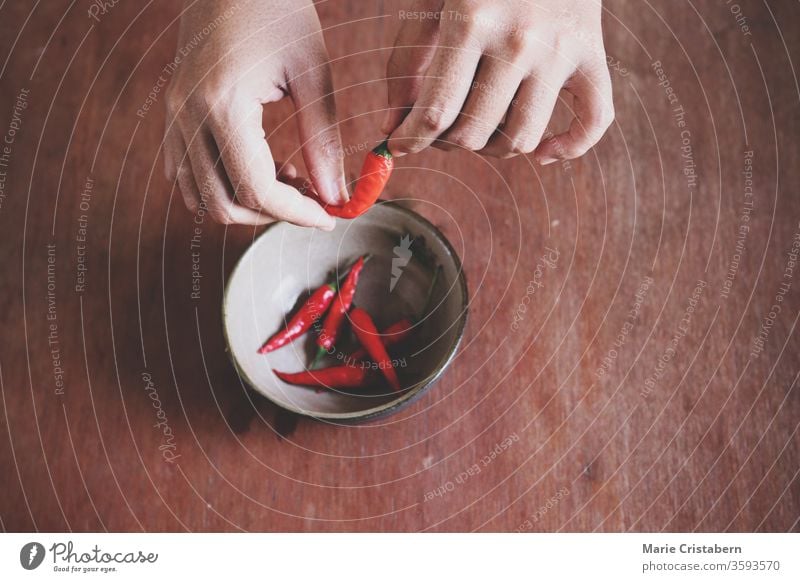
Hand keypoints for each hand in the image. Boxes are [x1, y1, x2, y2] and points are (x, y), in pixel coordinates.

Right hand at [164, 0, 347, 227]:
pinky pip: (186, 173)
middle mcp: (189, 115)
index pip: (256, 190)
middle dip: (272, 214)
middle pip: (224, 204)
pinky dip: (222, 184)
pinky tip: (260, 165)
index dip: (296, 214)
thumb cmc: (278, 8)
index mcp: (223, 105)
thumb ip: (323, 139)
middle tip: (311, 197)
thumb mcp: (312, 72)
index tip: (328, 217)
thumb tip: (336, 194)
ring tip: (289, 178)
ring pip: (200, 196)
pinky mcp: (174, 111)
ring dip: (246, 203)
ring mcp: (175, 115)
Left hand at [382, 0, 613, 161]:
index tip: (400, 145)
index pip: (436, 112)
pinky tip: (543, 150)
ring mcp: (561, 50)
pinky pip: (593, 122)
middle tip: (442, 125)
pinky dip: (568, 147)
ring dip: (492, 148)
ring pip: (521, 139)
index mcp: (471, 20)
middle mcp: (520, 40)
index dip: (411, 140)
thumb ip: (406, 63)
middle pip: (474, 133)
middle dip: (447, 141)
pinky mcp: (593, 55)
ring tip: (481, 127)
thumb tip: (393, 129)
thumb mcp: (431, 2)